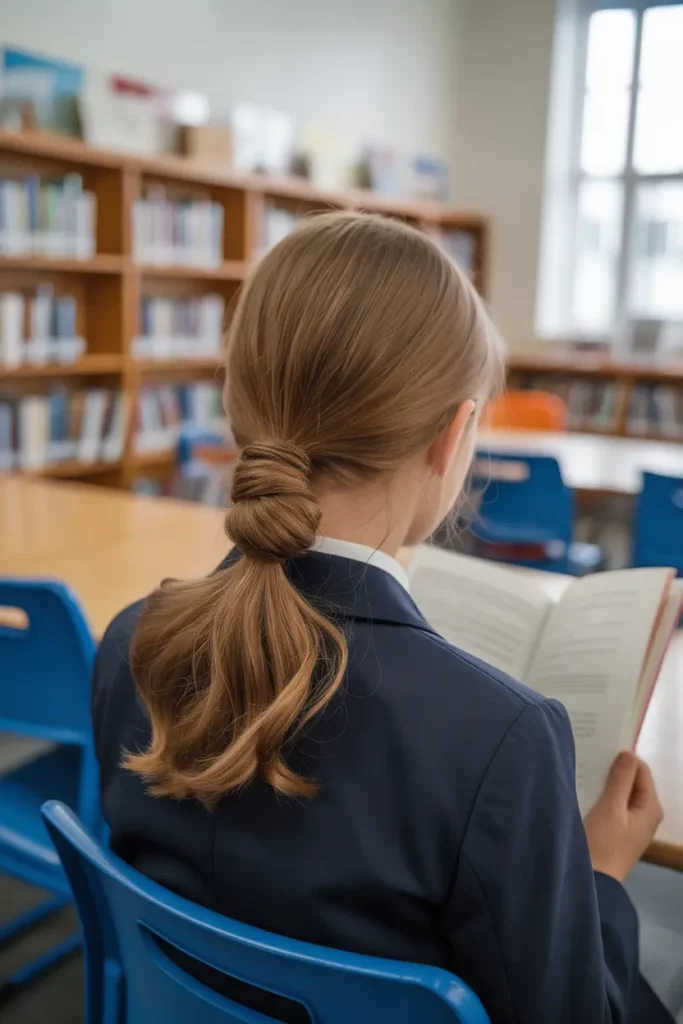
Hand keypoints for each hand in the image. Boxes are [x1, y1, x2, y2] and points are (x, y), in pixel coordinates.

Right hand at [584, 751, 662, 881]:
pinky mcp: (621, 829)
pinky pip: (615, 804)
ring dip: (607, 782)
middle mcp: (647, 813)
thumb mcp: (611, 808)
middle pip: (633, 780)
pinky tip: (588, 791)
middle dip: (615, 769)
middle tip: (591, 758)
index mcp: (651, 807)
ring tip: (587, 772)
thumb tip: (628, 753)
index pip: (641, 769)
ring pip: (622, 792)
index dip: (624, 758)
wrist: (595, 882)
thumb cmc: (603, 843)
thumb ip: (621, 779)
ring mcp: (634, 822)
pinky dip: (604, 795)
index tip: (600, 748)